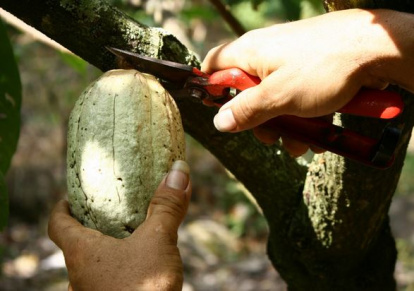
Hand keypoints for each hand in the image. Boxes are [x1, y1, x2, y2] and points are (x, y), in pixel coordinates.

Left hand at [48, 160, 190, 290]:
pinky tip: (139, 266)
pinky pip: (107, 281)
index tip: (69, 197)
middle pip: (75, 246)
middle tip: (106, 213)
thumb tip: (179, 169)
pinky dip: (118, 268)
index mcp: (82, 253)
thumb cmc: (144, 287)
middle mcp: (80, 276)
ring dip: (105, 250)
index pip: (57, 225)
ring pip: (92, 266)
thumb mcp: (158, 240)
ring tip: (127, 237)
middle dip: (89, 228)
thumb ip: (167, 206)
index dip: (61, 208)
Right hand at [202, 9, 413, 155]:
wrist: (379, 49)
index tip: (220, 112)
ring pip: (275, 99)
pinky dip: (304, 116)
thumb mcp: (279, 97)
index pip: (214, 66)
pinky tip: (319, 134)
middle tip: (271, 137)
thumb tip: (219, 122)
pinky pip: (297, 96)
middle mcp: (267, 54)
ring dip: (286, 125)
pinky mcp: (311, 70)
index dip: (211, 89)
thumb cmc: (325, 67)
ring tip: (303, 143)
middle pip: (246, 91)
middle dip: (258, 120)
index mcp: (250, 52)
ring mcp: (291, 62)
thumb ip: (246, 111)